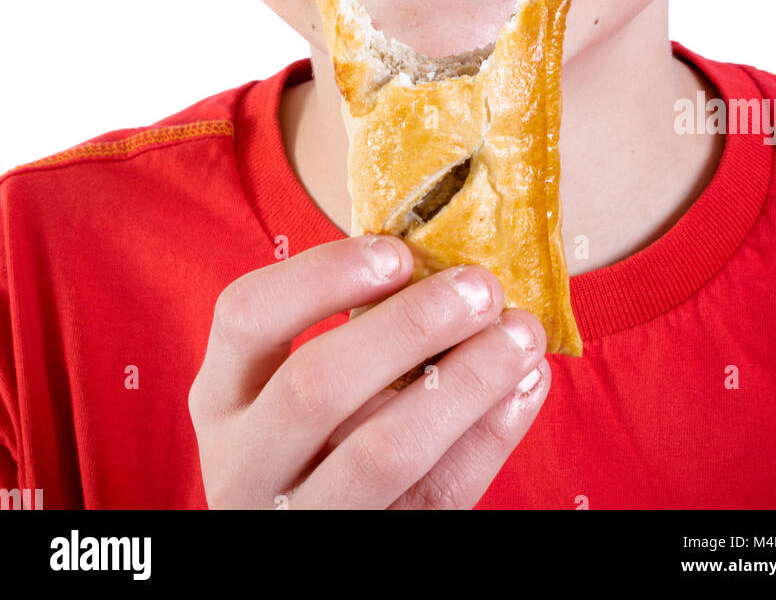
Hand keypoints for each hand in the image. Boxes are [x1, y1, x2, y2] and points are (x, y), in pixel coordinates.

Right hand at [188, 235, 549, 508]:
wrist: (318, 527)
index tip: (399, 252)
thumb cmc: (318, 436)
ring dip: (466, 381)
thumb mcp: (297, 386)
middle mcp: (245, 463)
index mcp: (223, 397)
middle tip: (481, 287)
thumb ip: (355, 331)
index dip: (323, 275)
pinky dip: (490, 437)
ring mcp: (301, 521)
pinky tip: (525, 388)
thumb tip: (452, 266)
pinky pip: (437, 496)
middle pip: (317, 385)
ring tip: (520, 335)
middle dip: (410, 326)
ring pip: (384, 451)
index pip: (247, 315)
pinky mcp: (370, 551)